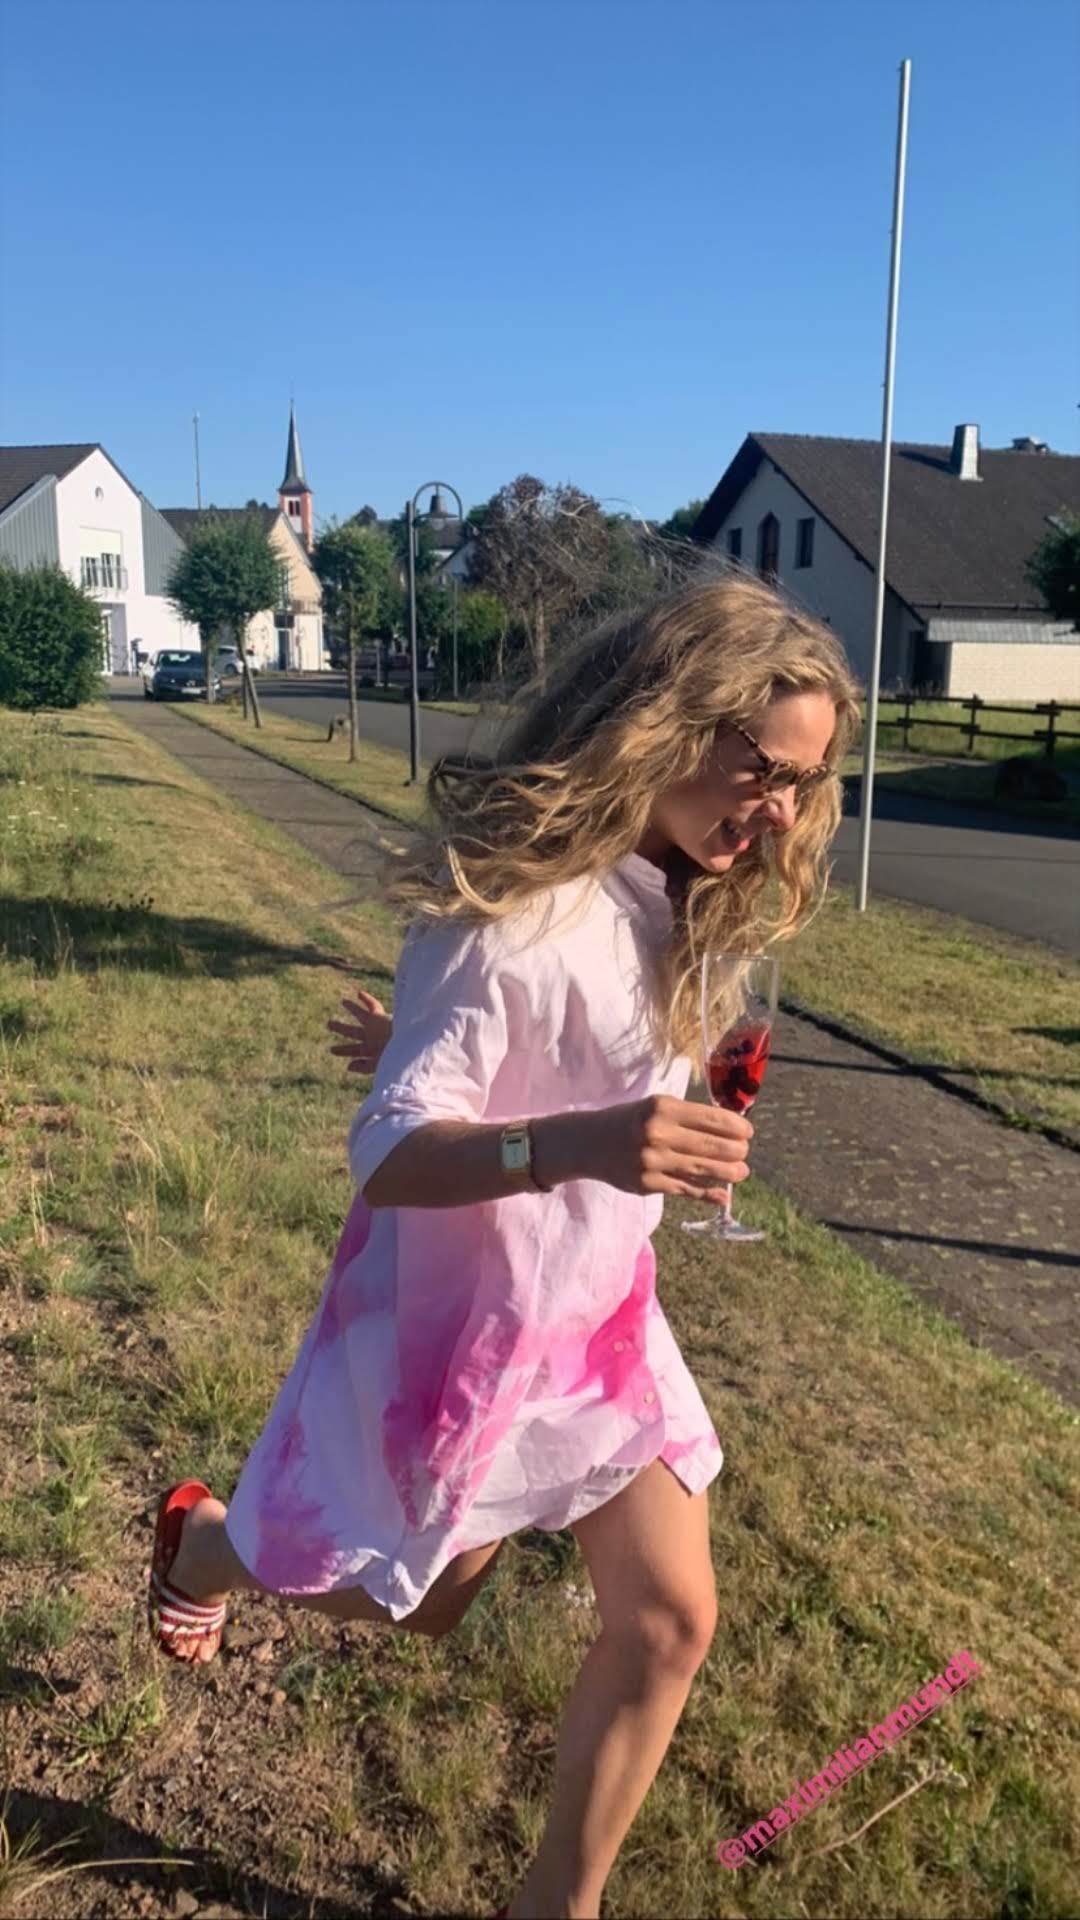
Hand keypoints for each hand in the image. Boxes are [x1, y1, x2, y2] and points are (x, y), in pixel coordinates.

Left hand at [328, 989, 391, 1074]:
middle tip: (329, 1023)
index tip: (331, 1050)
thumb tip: (348, 1066)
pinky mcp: (381, 1018)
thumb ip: (363, 1067)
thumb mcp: (378, 1066)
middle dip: (341, 1028)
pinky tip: (359, 993)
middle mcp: (371, 1037)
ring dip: (352, 1008)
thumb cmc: (396, 1060)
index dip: (343, 1050)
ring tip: (343, 1001)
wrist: (409, 1048)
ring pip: (361, 1015)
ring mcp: (375, 1027)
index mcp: (370, 1050)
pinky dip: (366, 1000)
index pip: (354, 1050)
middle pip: (353, 1031)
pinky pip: (373, 1006)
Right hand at [539, 1094, 751, 1201]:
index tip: (747, 1132)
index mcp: (662, 1108)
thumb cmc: (628, 1121)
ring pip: (703, 1169)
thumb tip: (728, 1130)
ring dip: (729, 1172)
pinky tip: (724, 1195)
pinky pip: (686, 1190)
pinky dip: (709, 1194)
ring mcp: (653, 1161)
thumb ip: (686, 1117)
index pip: (710, 1118)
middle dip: (736, 1150)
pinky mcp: (649, 1184)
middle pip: (711, 1145)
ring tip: (741, 1172)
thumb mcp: (654, 1107)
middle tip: (745, 1152)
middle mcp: (658, 1133)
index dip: (735, 1127)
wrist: (588, 1142)